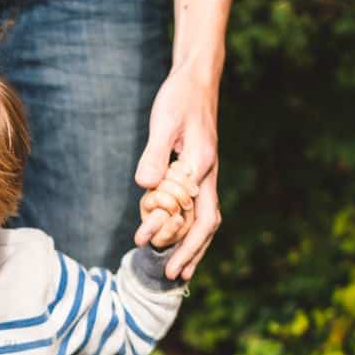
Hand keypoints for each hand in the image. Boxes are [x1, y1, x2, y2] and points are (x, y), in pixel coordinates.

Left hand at [133, 67, 222, 279]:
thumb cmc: (178, 98)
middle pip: (207, 224)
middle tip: (173, 275)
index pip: (195, 216)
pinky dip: (189, 227)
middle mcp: (208, 176)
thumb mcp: (163, 123)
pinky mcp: (197, 171)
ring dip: (193, 245)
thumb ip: (155, 154)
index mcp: (201, 168)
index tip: (158, 255)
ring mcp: (205, 175)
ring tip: (180, 269)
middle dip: (192, 252)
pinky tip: (176, 238)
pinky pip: (196, 207)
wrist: (196, 79)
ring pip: (204, 219)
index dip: (179, 240)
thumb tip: (146, 186)